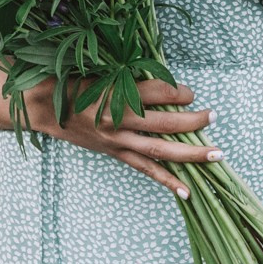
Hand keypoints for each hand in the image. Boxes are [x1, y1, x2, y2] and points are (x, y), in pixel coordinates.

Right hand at [38, 77, 219, 196]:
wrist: (45, 105)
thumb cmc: (77, 82)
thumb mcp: (106, 72)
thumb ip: (136, 80)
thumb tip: (171, 87)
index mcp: (118, 92)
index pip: (161, 92)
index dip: (181, 91)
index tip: (189, 92)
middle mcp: (120, 119)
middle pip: (167, 123)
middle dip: (195, 121)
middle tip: (214, 116)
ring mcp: (118, 140)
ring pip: (161, 150)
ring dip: (192, 153)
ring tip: (217, 155)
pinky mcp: (115, 153)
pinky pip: (145, 169)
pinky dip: (167, 180)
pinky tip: (187, 191)